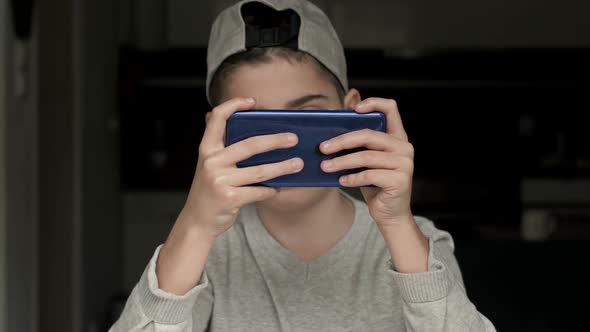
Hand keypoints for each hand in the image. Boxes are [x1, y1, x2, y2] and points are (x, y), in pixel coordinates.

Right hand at [180, 97, 303, 237]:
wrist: (197, 220)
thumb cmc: (210, 190)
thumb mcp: (209, 165)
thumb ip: (222, 147)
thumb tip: (245, 126)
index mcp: (207, 149)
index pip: (217, 119)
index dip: (233, 105)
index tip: (252, 102)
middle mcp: (212, 162)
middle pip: (250, 145)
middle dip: (275, 140)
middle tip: (293, 139)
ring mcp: (220, 180)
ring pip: (259, 171)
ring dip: (282, 167)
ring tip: (297, 164)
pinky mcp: (229, 198)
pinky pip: (258, 191)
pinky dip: (271, 191)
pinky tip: (278, 188)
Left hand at [320, 98, 413, 227]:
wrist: (390, 214)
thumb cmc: (375, 184)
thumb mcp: (368, 160)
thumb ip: (360, 143)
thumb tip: (334, 125)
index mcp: (397, 137)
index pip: (391, 109)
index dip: (373, 103)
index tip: (354, 109)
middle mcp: (404, 147)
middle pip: (369, 135)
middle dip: (342, 141)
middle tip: (323, 148)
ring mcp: (404, 164)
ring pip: (366, 157)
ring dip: (342, 162)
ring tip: (325, 167)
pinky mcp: (399, 180)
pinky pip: (369, 175)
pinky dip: (352, 178)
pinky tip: (341, 181)